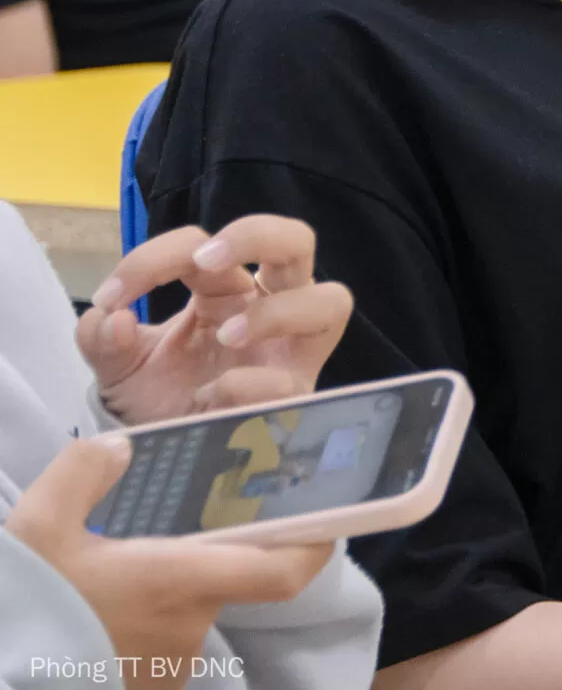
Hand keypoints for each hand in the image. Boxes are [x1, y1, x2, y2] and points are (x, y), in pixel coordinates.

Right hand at [5, 436, 332, 689]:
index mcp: (182, 581)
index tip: (322, 519)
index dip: (313, 545)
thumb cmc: (25, 609)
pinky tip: (91, 617)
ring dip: (159, 596)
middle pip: (220, 581)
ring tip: (104, 579)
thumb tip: (121, 448)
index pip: (283, 570)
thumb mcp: (39, 527)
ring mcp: (168, 669)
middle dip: (194, 558)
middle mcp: (189, 627)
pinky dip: (136, 628)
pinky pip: (155, 649)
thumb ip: (83, 473)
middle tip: (149, 538)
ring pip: (182, 615)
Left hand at [78, 217, 353, 424]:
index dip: (154, 259)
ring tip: (226, 336)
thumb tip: (112, 317)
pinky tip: (211, 398)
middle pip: (297, 241)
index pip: (204, 245)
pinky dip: (248, 383)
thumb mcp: (118, 364)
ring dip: (276, 311)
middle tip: (203, 261)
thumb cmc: (156, 395)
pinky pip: (290, 381)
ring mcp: (291, 352)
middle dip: (254, 236)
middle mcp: (269, 307)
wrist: (167, 452)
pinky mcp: (294, 399)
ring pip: (330, 302)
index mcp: (225, 289)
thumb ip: (102, 337)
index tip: (111, 296)